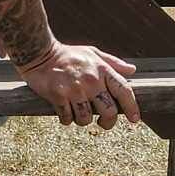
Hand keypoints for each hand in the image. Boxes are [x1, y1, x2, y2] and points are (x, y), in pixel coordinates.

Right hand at [18, 41, 138, 128]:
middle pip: (108, 112)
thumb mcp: (93, 53)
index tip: (135, 119)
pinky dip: (66, 119)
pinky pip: (67, 118)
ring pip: (86, 119)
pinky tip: (64, 111)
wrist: (39, 53)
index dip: (132, 107)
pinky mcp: (58, 95)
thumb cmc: (69, 55)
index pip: (124, 91)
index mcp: (102, 70)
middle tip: (102, 123)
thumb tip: (133, 70)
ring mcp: (74, 89)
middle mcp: (91, 80)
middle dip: (107, 122)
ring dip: (82, 121)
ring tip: (78, 113)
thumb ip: (113, 63)